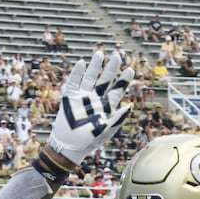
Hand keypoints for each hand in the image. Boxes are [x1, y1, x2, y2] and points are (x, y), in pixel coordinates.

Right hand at [47, 50, 134, 165]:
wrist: (69, 145)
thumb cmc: (89, 140)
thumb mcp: (106, 130)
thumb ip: (117, 118)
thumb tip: (130, 106)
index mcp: (107, 107)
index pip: (117, 90)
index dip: (123, 80)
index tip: (130, 69)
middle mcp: (96, 99)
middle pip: (105, 80)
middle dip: (111, 68)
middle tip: (117, 56)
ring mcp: (83, 97)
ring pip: (90, 77)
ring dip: (95, 66)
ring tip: (100, 53)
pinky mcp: (70, 97)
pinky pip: (74, 82)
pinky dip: (77, 73)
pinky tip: (81, 63)